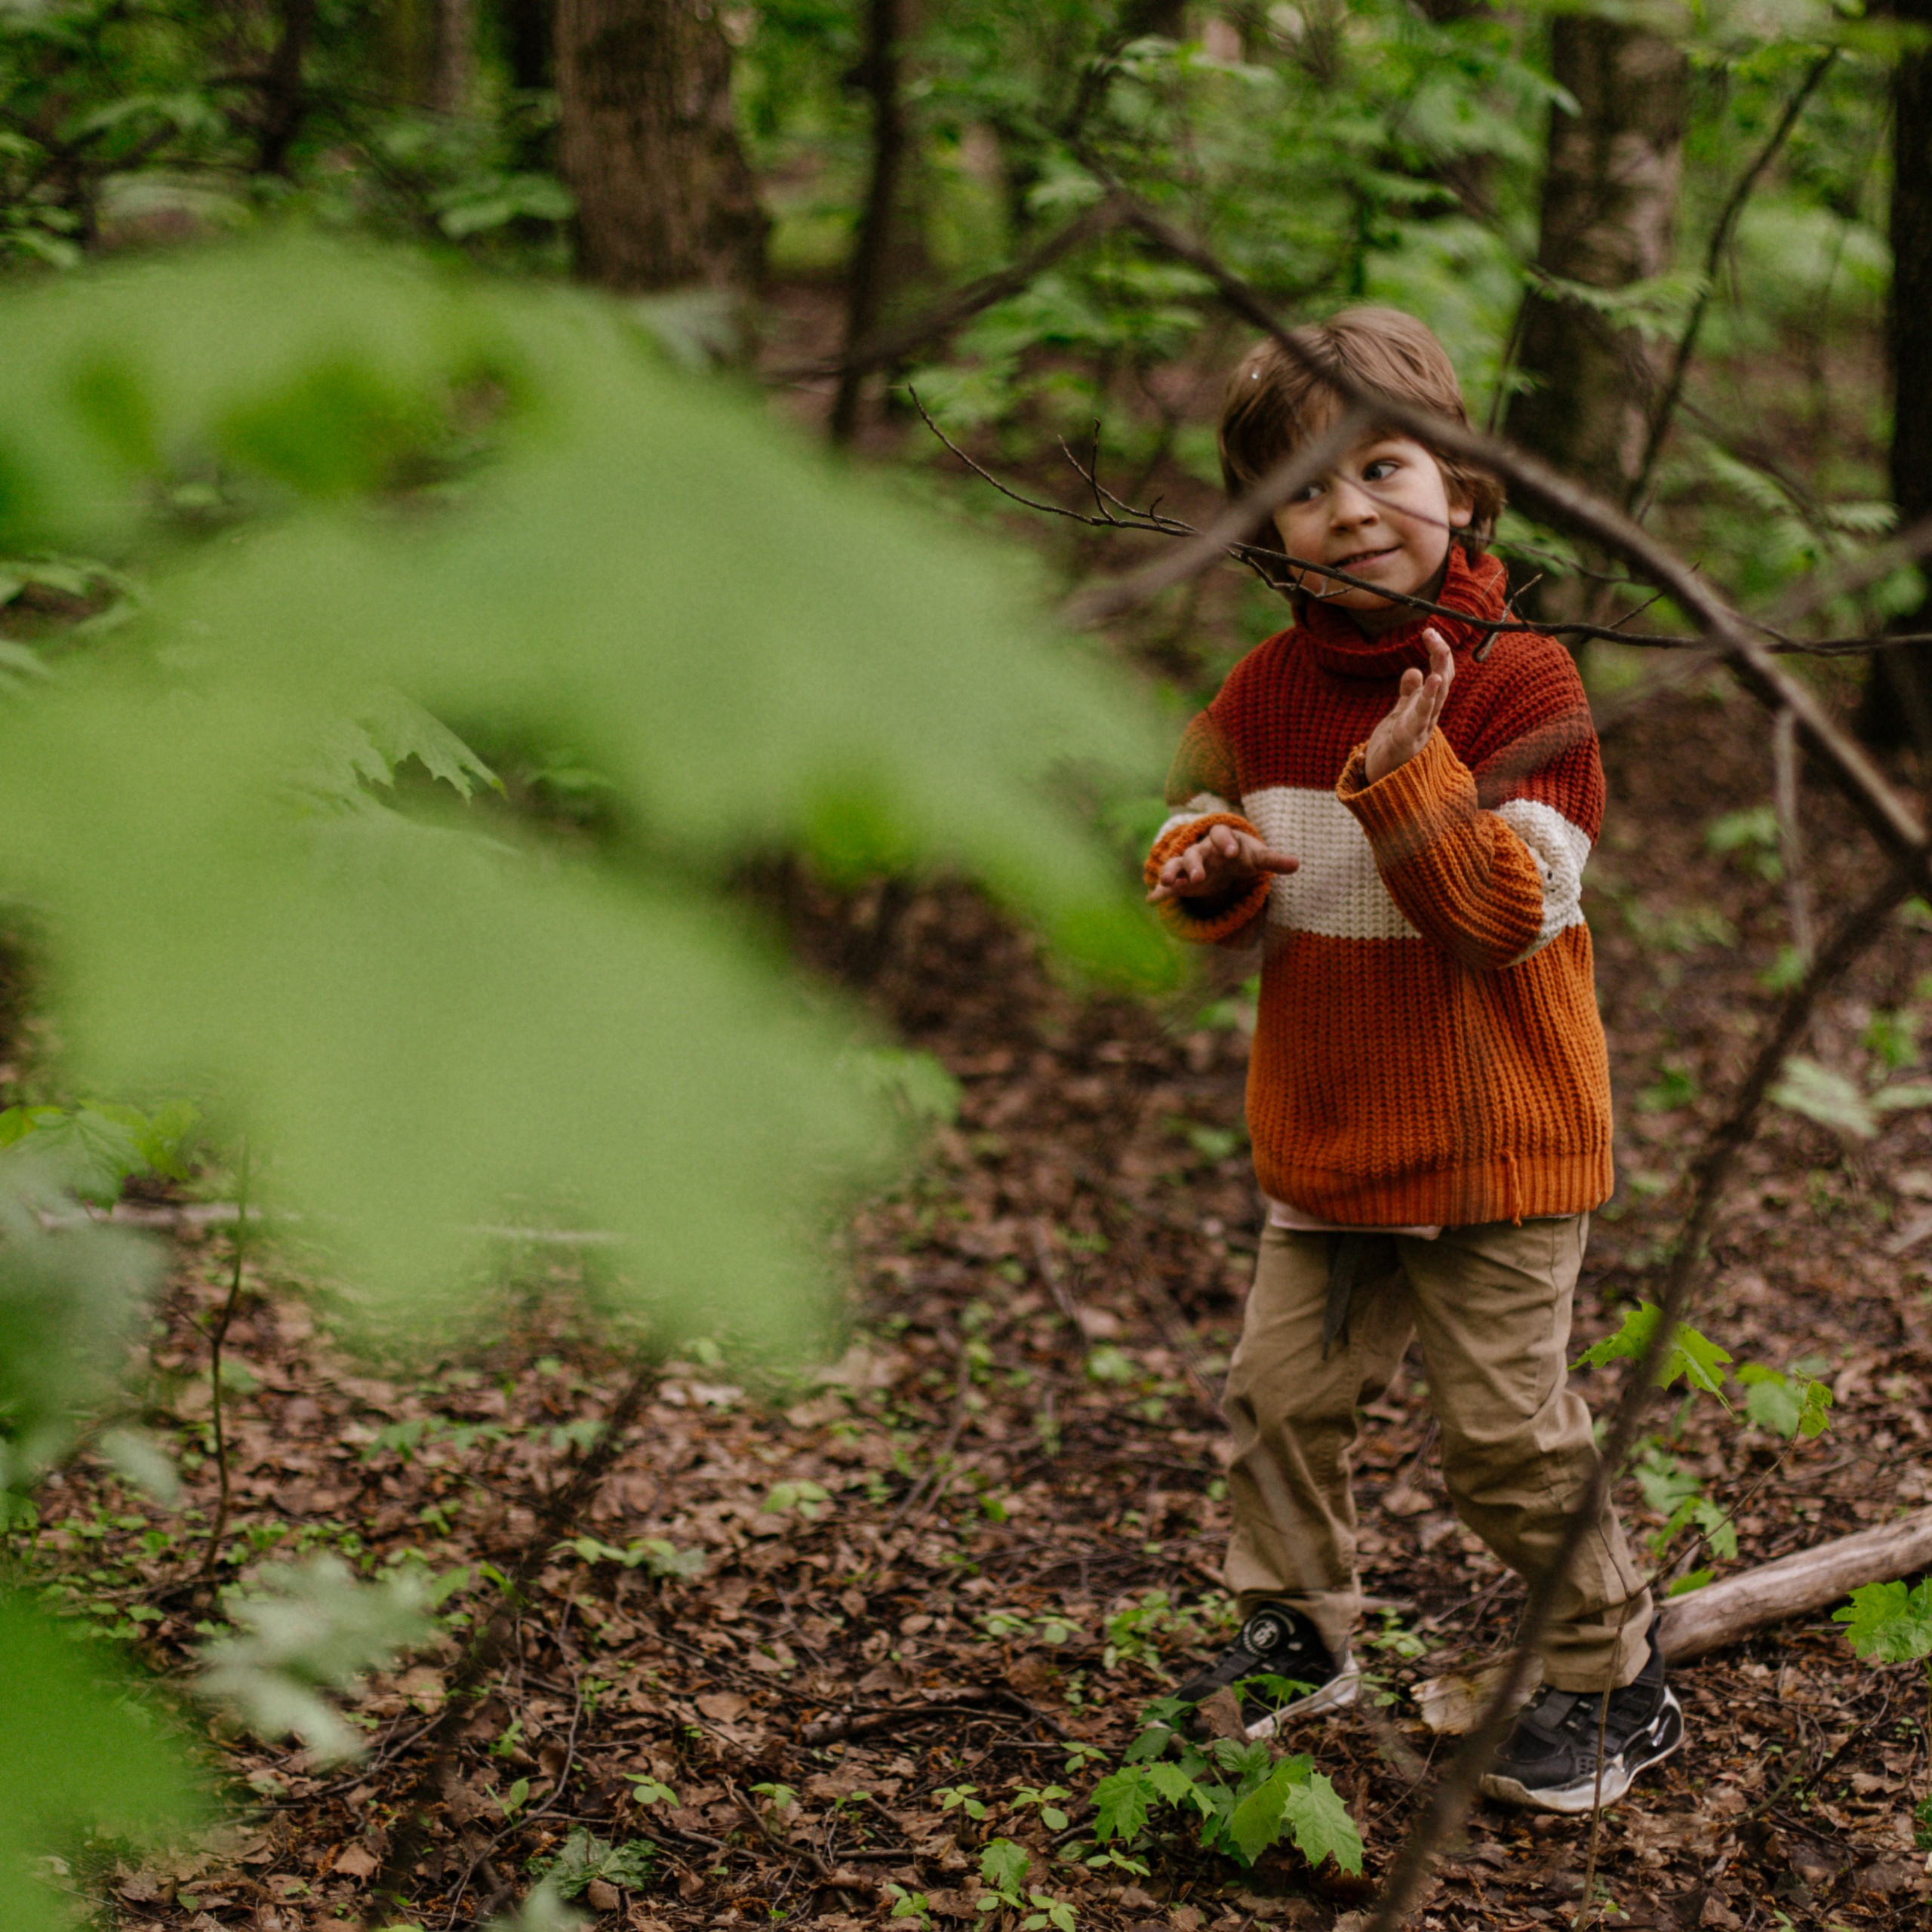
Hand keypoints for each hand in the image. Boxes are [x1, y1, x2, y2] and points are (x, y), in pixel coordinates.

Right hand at [1148, 822, 1298, 903]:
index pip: (1221, 834)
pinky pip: (1169, 884)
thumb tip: (1297, 864)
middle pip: (1195, 853)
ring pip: (1177, 865)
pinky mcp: (1180, 880)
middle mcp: (1202, 849)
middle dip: (1195, 864)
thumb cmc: (1243, 856)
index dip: (1226, 842)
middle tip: (1199, 878)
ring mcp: (1189, 864)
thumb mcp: (1257, 857)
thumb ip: (1274, 860)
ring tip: (1167, 882)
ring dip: (1170, 872)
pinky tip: (1153, 900)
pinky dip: (1161, 892)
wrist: (1224, 859)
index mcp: (1222, 839)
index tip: (1232, 853)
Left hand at [1364, 626, 1452, 784]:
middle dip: (1441, 656)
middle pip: (1443, 681)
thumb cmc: (1393, 748)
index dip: (1439, 654)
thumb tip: (1414, 669)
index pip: (1440, 676)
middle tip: (1433, 633)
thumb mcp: (1401, 714)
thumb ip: (1408, 694)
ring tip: (1439, 649)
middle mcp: (1429, 716)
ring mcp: (1421, 728)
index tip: (1431, 632)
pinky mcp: (1407, 739)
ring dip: (1439, 672)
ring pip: (1436, 697)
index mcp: (1427, 708)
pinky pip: (1420, 716)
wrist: (1383, 782)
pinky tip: (1433, 679)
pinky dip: (1427, 697)